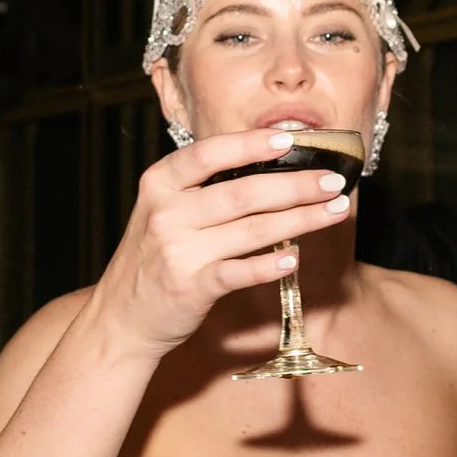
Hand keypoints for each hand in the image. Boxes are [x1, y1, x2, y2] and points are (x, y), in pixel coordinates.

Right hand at [93, 133, 360, 365]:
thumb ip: (204, 188)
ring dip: (300, 219)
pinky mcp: (190, 287)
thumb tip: (272, 167)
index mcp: (161, 183)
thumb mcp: (165, 210)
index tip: (291, 139)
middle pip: (242, 192)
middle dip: (296, 185)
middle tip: (333, 180)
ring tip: (333, 211)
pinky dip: (268, 265)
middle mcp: (167, 212)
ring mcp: (177, 251)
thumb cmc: (155, 257)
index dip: (251, 144)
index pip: (210, 153)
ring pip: (250, 230)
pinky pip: (238, 272)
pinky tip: (295, 257)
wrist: (122, 316)